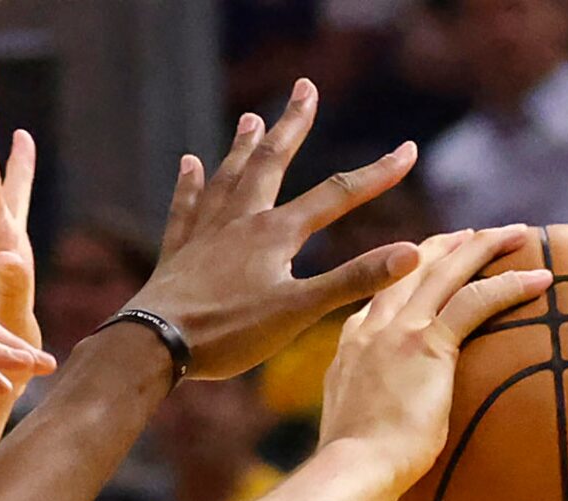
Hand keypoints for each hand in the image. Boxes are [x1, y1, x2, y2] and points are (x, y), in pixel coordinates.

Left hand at [131, 82, 419, 381]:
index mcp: (276, 234)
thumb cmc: (228, 334)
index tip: (408, 150)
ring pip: (228, 178)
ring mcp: (205, 234)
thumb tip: (412, 254)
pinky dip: (189, 185)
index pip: (337, 195)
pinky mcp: (177, 254)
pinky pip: (185, 208)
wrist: (155, 345)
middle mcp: (241, 221)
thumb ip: (353, 280)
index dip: (376, 174)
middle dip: (292, 125)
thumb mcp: (299, 311)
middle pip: (271, 162)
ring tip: (251, 117)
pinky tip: (188, 164)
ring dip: (241, 146)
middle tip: (304, 88)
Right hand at [319, 227, 550, 495]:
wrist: (349, 474)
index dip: (406, 278)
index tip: (428, 267)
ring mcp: (396, 333)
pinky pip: (476, 300)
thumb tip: (389, 435)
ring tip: (517, 233)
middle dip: (444, 246)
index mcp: (349, 351)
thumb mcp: (357, 431)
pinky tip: (542, 276)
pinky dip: (511, 284)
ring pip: (444, 271)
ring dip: (483, 246)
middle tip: (474, 235)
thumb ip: (372, 415)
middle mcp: (368, 331)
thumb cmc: (354, 471)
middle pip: (409, 270)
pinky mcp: (427, 345)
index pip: (379, 301)